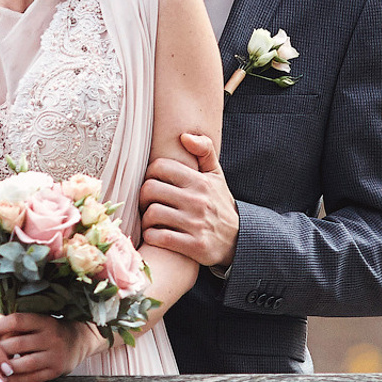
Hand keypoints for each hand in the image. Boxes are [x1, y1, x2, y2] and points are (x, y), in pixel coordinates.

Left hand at [0, 313, 98, 381]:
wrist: (77, 341)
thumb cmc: (46, 328)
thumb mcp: (32, 318)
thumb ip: (2, 317)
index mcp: (44, 320)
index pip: (18, 321)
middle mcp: (51, 337)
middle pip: (18, 344)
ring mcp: (54, 355)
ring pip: (24, 364)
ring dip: (4, 368)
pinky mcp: (55, 372)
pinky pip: (31, 378)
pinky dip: (15, 381)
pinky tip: (2, 380)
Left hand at [141, 132, 237, 269]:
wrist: (239, 240)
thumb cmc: (219, 204)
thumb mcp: (216, 176)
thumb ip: (204, 150)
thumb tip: (184, 136)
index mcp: (200, 181)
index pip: (160, 167)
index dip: (149, 174)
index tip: (152, 184)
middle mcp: (197, 201)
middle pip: (150, 189)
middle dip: (143, 197)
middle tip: (146, 204)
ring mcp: (195, 224)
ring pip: (152, 213)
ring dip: (146, 219)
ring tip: (150, 221)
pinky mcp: (193, 246)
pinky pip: (160, 237)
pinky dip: (151, 236)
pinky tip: (154, 235)